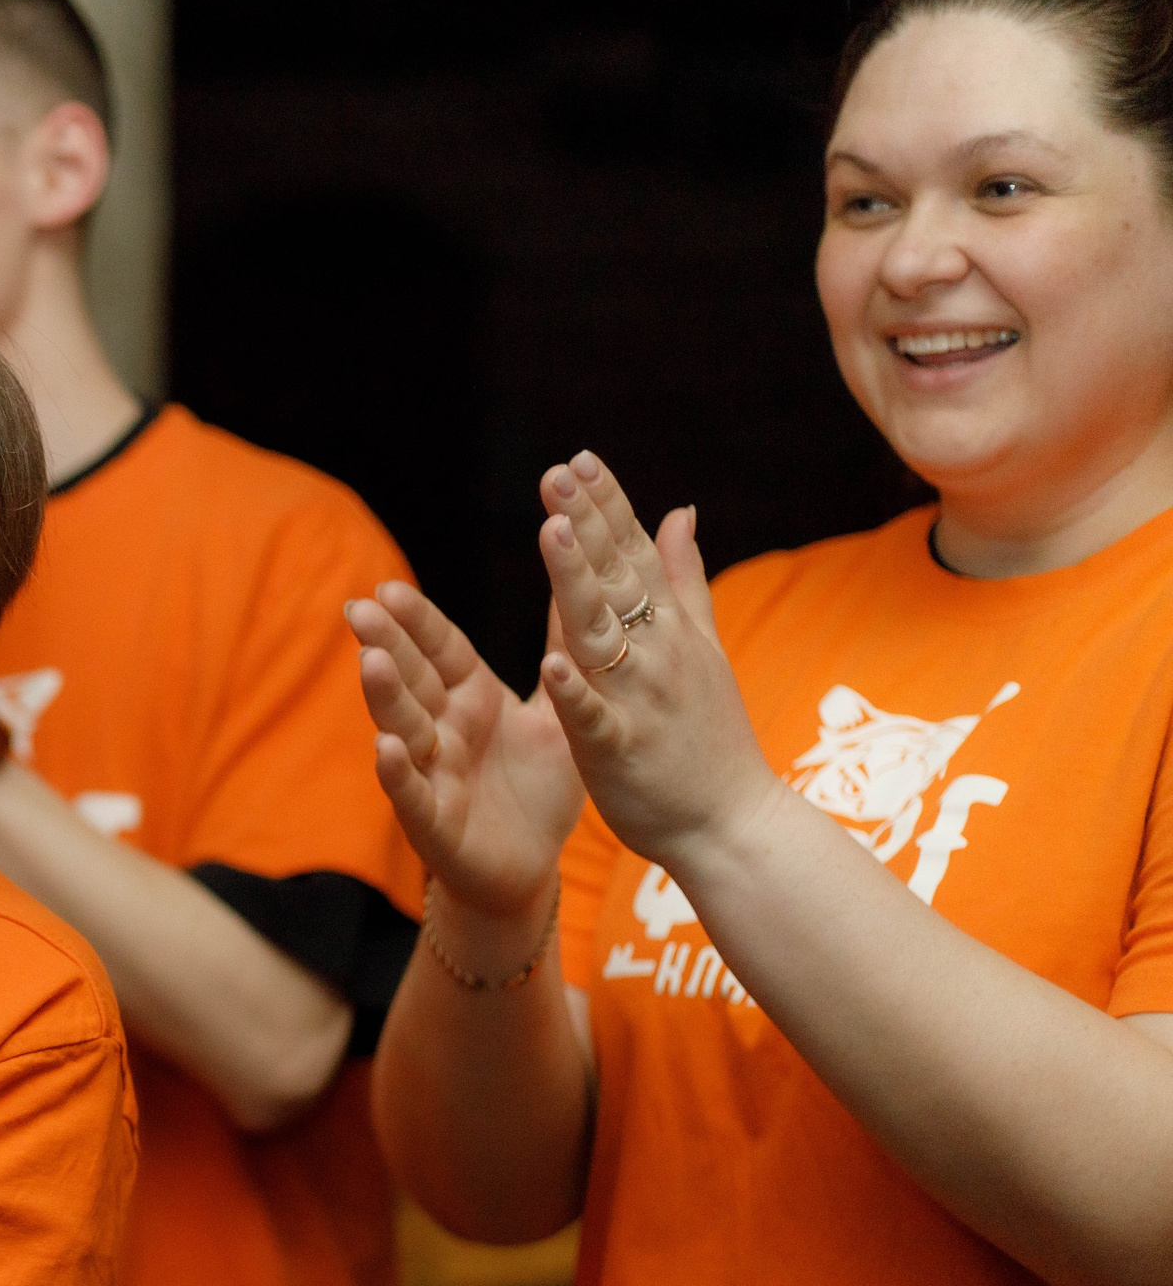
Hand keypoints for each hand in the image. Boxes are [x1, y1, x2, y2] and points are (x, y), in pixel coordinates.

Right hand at [347, 583, 585, 918]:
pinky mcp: (434, 822)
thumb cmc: (537, 790)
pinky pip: (413, 794)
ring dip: (385, 697)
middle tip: (361, 609)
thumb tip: (581, 592)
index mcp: (473, 699)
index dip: (416, 622)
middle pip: (413, 680)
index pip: (441, 651)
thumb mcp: (558, 718)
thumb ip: (563, 661)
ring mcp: (433, 774)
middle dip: (387, 645)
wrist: (531, 869)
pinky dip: (399, 772)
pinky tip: (387, 748)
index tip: (388, 589)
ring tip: (370, 662)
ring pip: (404, 728)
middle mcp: (444, 730)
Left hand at [532, 452, 780, 866]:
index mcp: (668, 631)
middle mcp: (656, 655)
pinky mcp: (619, 751)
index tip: (578, 460)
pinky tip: (551, 660)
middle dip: (586, 524)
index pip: (632, 556)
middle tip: (557, 473)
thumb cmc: (709, 740)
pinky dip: (574, 690)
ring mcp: (639, 701)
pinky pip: (593, 716)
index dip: (605, 507)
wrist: (734, 825)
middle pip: (615, 579)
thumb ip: (683, 581)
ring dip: (576, 583)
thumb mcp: (703, 649)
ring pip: (601, 633)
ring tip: (551, 533)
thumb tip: (679, 510)